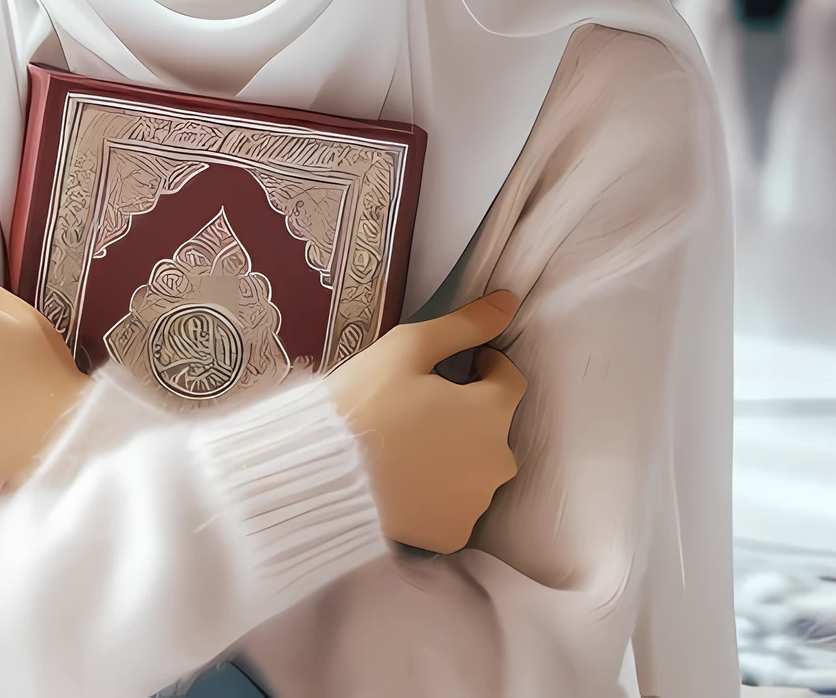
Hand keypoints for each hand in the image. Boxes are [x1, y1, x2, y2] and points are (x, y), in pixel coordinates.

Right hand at [325, 291, 524, 553]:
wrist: (326, 478)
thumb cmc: (366, 405)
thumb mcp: (408, 349)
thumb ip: (463, 325)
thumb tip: (509, 300)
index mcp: (490, 412)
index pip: (510, 379)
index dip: (485, 365)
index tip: (459, 365)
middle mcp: (497, 462)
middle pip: (494, 426)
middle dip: (470, 412)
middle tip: (422, 407)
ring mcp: (476, 503)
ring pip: (476, 467)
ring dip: (457, 453)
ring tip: (410, 446)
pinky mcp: (453, 535)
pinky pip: (456, 505)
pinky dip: (441, 492)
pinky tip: (407, 481)